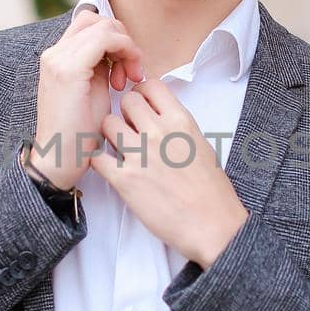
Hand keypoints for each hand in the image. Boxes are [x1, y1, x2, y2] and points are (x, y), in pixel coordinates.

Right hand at [30, 10, 145, 190]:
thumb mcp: (92, 91)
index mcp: (58, 58)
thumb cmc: (79, 134)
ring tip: (128, 79)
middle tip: (131, 72)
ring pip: (104, 26)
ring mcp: (58, 60)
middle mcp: (54, 53)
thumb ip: (100, 67)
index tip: (127, 69)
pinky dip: (124, 52)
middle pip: (98, 20)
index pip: (91, 25)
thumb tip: (118, 52)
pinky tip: (125, 79)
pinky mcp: (68, 70)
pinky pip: (105, 39)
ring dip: (126, 47)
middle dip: (123, 40)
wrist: (58, 160)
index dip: (116, 39)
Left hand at [87, 78, 248, 266]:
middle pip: (126, 101)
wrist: (212, 224)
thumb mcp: (200, 144)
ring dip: (109, 134)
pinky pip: (97, 157)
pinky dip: (99, 160)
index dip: (142, 93)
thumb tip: (158, 115)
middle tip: (129, 129)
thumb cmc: (211, 190)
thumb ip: (177, 126)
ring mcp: (140, 154)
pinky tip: (110, 167)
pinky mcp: (125, 180)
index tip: (142, 106)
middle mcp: (158, 132)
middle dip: (125, 112)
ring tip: (119, 149)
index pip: (151, 85)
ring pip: (107, 124)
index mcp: (181, 120)